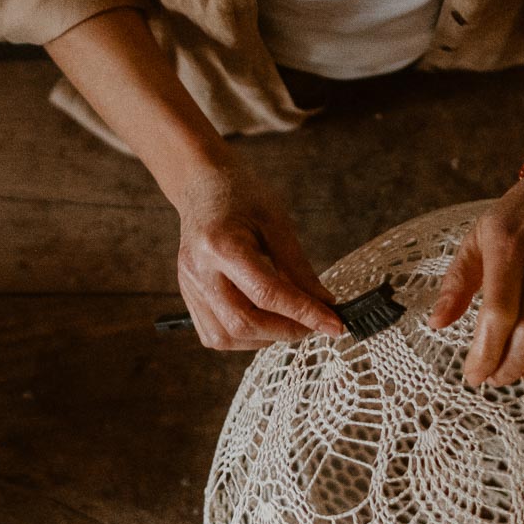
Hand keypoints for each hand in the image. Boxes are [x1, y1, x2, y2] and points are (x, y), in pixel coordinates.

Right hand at [173, 164, 342, 349]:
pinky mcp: (188, 297)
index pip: (267, 294)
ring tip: (288, 319)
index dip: (305, 314)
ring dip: (265, 337)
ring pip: (227, 336)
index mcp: (220, 245)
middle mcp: (198, 271)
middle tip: (313, 323)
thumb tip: (325, 304)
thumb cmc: (242, 198)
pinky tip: (263, 320)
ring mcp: (189, 287)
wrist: (202, 187)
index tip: (335, 325)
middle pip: (243, 322)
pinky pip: (215, 336)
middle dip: (286, 331)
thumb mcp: (277, 224)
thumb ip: (299, 269)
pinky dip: (245, 337)